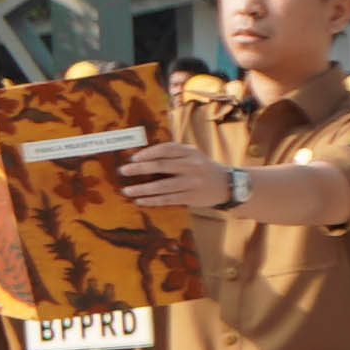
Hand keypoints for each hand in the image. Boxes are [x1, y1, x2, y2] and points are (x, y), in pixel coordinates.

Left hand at [112, 138, 227, 210]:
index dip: (148, 153)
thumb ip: (173, 153)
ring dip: (143, 189)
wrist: (227, 184)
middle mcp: (192, 166)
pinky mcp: (192, 197)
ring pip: (163, 186)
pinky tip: (139, 200)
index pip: (166, 149)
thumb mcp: (192, 155)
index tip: (133, 158)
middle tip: (123, 170)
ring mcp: (192, 183)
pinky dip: (152, 200)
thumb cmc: (201, 167)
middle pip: (162, 166)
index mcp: (190, 152)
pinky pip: (168, 199)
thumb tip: (141, 156)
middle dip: (140, 168)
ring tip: (127, 190)